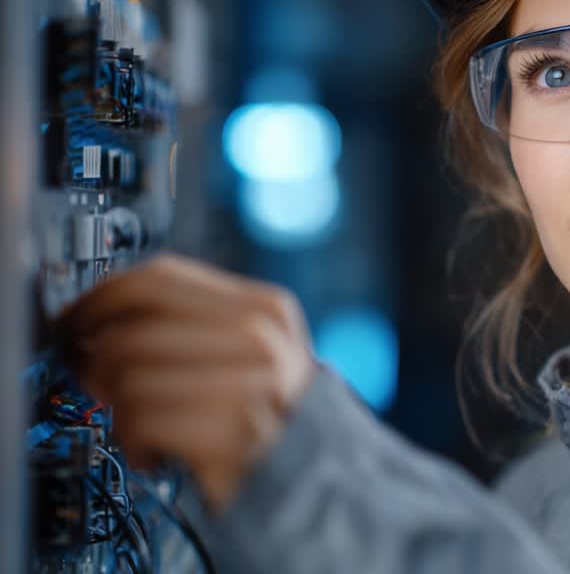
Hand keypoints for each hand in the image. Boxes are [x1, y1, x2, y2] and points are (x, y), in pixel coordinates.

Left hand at [56, 254, 315, 511]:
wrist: (310, 479)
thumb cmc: (261, 416)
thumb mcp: (245, 352)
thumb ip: (189, 322)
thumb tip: (94, 314)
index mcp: (266, 307)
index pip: (157, 278)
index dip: (97, 299)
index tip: (72, 322)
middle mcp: (263, 340)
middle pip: (132, 330)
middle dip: (93, 360)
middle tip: (92, 382)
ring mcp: (251, 386)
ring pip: (128, 376)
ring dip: (117, 409)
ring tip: (141, 424)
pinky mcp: (230, 436)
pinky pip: (138, 422)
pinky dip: (132, 444)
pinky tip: (155, 450)